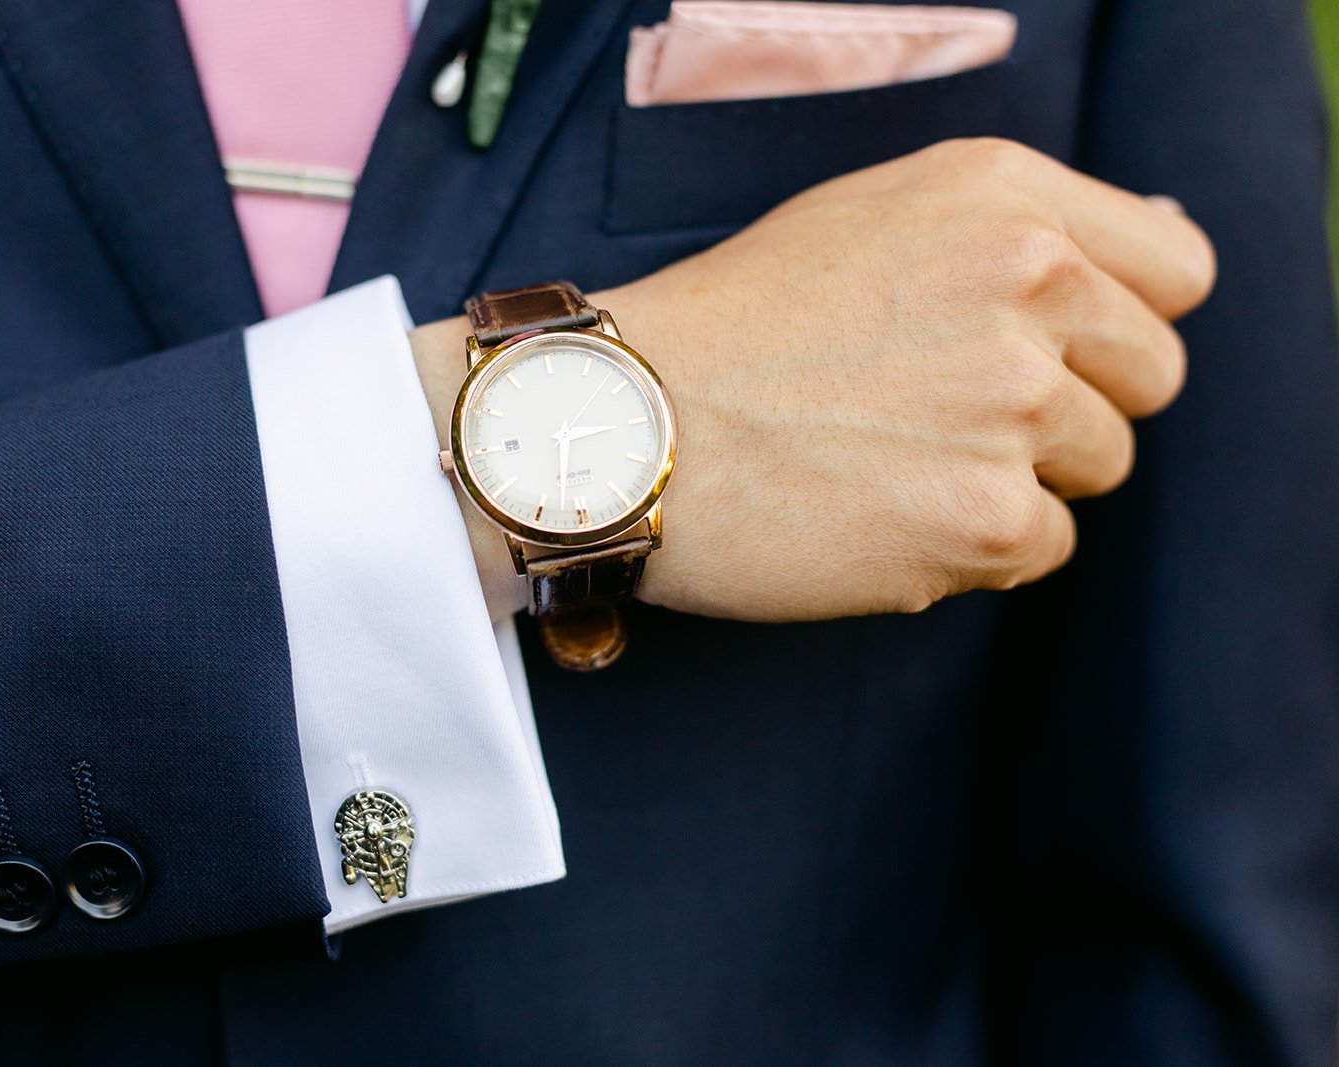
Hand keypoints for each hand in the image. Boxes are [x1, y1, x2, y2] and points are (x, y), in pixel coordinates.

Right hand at [412, 139, 1215, 620]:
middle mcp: (1030, 286)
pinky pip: (1039, 549)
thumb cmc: (730, 326)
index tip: (1061, 351)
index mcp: (1006, 199)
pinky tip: (876, 519)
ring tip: (891, 466)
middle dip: (1071, 408)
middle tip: (950, 419)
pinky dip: (971, 550)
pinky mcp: (988, 519)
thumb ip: (1017, 235)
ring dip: (1013, 480)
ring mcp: (1013, 406)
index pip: (1177, 269)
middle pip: (1151, 379)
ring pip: (1094, 470)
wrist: (620, 426)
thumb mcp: (874, 219)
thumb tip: (1162, 264)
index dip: (1121, 321)